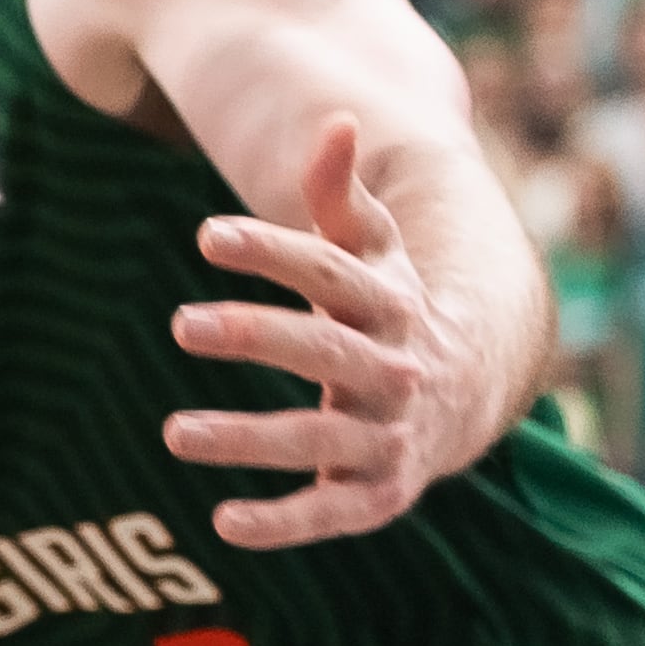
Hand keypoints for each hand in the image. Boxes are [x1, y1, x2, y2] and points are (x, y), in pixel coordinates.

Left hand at [166, 118, 467, 546]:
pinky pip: (332, 511)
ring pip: (317, 435)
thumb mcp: (376, 254)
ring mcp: (390, 434)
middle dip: (254, 335)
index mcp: (392, 305)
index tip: (206, 234)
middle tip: (179, 323)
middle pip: (322, 349)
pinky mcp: (380, 491)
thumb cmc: (394, 308)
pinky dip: (283, 523)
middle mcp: (395, 370)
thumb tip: (337, 121)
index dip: (273, 251)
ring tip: (172, 432)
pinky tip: (223, 524)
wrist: (471, 391)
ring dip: (246, 437)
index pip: (330, 272)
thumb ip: (346, 197)